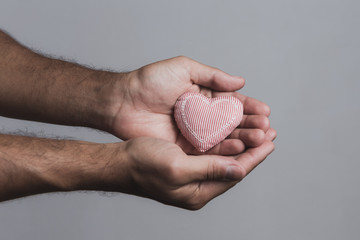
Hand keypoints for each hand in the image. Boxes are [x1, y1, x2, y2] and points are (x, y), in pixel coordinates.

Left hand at [110, 56, 270, 154]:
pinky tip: (240, 149)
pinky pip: (209, 150)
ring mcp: (195, 132)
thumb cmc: (149, 82)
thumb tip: (241, 81)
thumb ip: (212, 76)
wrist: (122, 102)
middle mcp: (202, 116)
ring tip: (260, 139)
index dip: (249, 107)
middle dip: (251, 125)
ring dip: (243, 138)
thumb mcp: (183, 68)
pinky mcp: (185, 147)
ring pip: (224, 137)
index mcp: (203, 96)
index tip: (265, 112)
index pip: (232, 103)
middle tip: (266, 129)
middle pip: (232, 122)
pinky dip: (225, 150)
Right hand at [114, 132, 275, 209]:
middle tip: (269, 132)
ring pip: (224, 158)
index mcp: (198, 193)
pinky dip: (224, 141)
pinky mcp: (186, 164)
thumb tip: (239, 170)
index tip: (270, 141)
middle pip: (233, 166)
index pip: (235, 174)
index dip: (254, 156)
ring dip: (240, 143)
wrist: (120, 162)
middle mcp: (198, 186)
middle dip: (252, 149)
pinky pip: (211, 153)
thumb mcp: (178, 168)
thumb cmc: (143, 165)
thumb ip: (209, 169)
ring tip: (255, 129)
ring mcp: (192, 176)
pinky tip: (230, 131)